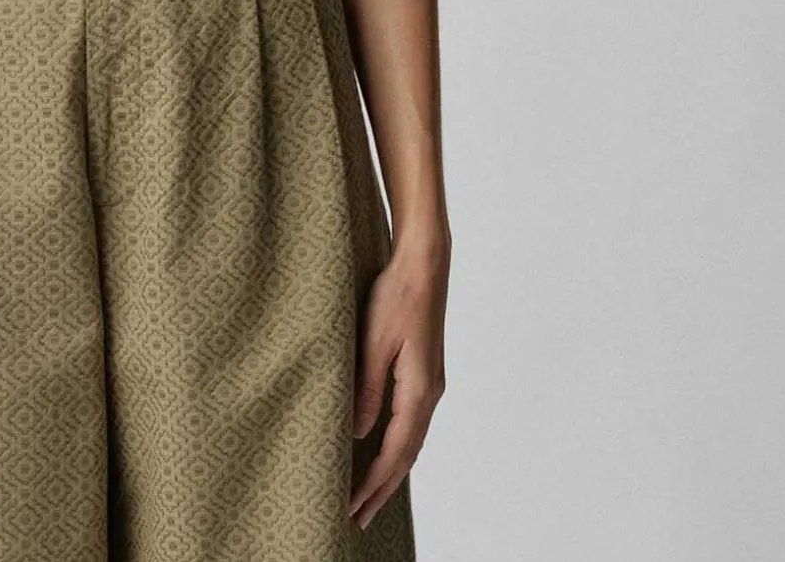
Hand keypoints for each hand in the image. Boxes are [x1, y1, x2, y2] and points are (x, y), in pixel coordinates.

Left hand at [347, 238, 447, 528]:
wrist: (423, 265)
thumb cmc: (396, 298)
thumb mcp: (373, 344)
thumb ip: (367, 390)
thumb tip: (357, 434)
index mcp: (418, 392)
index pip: (394, 452)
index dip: (374, 484)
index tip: (353, 509)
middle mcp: (430, 395)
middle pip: (406, 455)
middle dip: (383, 488)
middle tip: (359, 518)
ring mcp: (430, 384)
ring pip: (411, 440)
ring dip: (390, 470)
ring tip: (370, 495)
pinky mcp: (424, 372)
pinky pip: (410, 422)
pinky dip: (396, 446)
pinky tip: (383, 449)